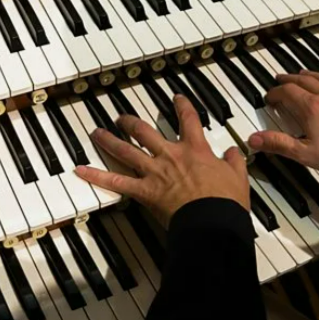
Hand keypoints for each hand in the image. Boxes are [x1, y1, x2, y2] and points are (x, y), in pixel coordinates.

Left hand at [74, 95, 248, 227]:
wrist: (213, 221)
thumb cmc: (226, 202)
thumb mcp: (237, 177)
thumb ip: (234, 162)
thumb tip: (234, 152)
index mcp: (195, 150)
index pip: (188, 120)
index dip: (182, 106)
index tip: (177, 98)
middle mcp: (170, 155)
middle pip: (145, 131)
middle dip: (131, 123)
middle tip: (122, 118)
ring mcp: (154, 172)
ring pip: (126, 150)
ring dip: (109, 140)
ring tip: (96, 132)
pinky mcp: (144, 191)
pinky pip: (116, 182)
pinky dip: (96, 176)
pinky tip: (80, 170)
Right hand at [247, 70, 318, 181]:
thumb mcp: (305, 154)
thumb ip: (278, 144)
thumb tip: (255, 138)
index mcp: (312, 108)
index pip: (288, 92)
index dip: (275, 93)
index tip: (270, 98)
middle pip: (305, 82)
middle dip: (290, 80)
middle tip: (282, 80)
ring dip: (314, 75)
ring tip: (305, 74)